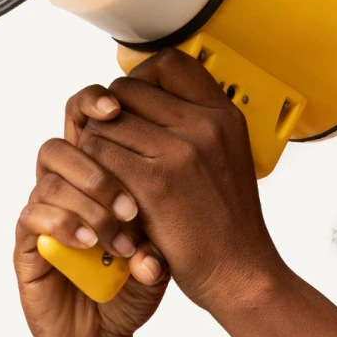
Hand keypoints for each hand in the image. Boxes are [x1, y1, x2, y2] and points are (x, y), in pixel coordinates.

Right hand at [15, 86, 169, 336]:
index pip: (93, 123)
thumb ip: (162, 229)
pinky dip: (66, 224)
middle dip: (100, 158)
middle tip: (132, 199)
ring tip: (122, 233)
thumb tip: (155, 232)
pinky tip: (91, 244)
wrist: (104, 333)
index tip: (120, 110)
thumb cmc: (133, 286)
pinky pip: (35, 215)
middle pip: (66, 140)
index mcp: (102, 176)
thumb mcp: (162, 255)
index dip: (101, 105)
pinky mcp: (27, 241)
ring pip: (52, 176)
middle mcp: (70, 187)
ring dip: (91, 202)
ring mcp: (46, 211)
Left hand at [73, 48, 284, 313]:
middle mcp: (204, 126)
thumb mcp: (228, 160)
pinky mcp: (156, 183)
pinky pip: (99, 156)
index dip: (141, 78)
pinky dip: (94, 176)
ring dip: (96, 149)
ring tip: (109, 176)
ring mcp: (180, 152)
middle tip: (112, 148)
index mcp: (224, 117)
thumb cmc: (229, 227)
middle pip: (126, 92)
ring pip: (104, 124)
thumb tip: (148, 104)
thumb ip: (196, 129)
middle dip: (109, 119)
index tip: (133, 104)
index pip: (169, 63)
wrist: (241, 273)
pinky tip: (109, 196)